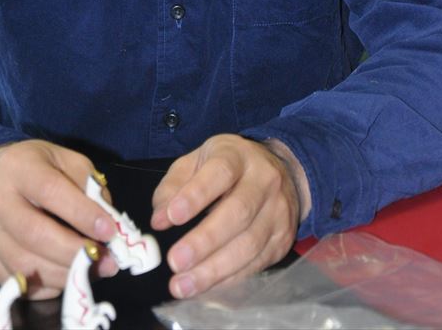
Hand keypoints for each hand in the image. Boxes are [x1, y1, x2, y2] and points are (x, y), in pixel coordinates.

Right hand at [0, 140, 118, 298]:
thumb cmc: (37, 168)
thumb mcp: (66, 161)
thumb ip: (89, 187)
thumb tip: (108, 225)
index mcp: (19, 167)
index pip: (51, 191)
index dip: (82, 214)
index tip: (109, 231)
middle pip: (36, 234)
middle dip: (75, 252)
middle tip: (107, 262)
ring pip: (26, 265)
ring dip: (65, 274)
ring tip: (92, 270)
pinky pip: (19, 283)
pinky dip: (47, 286)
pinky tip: (66, 276)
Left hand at [150, 135, 308, 299]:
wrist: (281, 172)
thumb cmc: (228, 168)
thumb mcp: (197, 161)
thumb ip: (174, 185)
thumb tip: (159, 219)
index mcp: (238, 156)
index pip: (220, 172)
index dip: (197, 195)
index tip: (172, 217)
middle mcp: (264, 181)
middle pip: (238, 212)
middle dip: (205, 241)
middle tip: (175, 261)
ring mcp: (278, 212)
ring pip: (249, 244)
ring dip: (214, 269)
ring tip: (183, 284)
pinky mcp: (283, 240)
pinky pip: (256, 263)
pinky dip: (229, 278)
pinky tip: (206, 286)